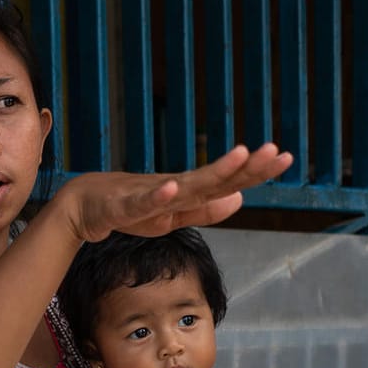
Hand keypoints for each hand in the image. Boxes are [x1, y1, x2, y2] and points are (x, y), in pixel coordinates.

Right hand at [56, 144, 292, 242]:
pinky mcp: (124, 205)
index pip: (228, 181)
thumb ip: (206, 210)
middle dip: (244, 165)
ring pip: (187, 184)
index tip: (284, 157)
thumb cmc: (128, 208)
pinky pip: (143, 201)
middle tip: (274, 150)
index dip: (255, 171)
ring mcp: (150, 195)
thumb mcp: (173, 217)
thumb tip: (242, 199)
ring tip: (239, 156)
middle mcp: (174, 188)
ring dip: (212, 171)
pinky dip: (157, 195)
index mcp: (187, 193)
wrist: (83, 206)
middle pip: (215, 178)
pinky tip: (173, 188)